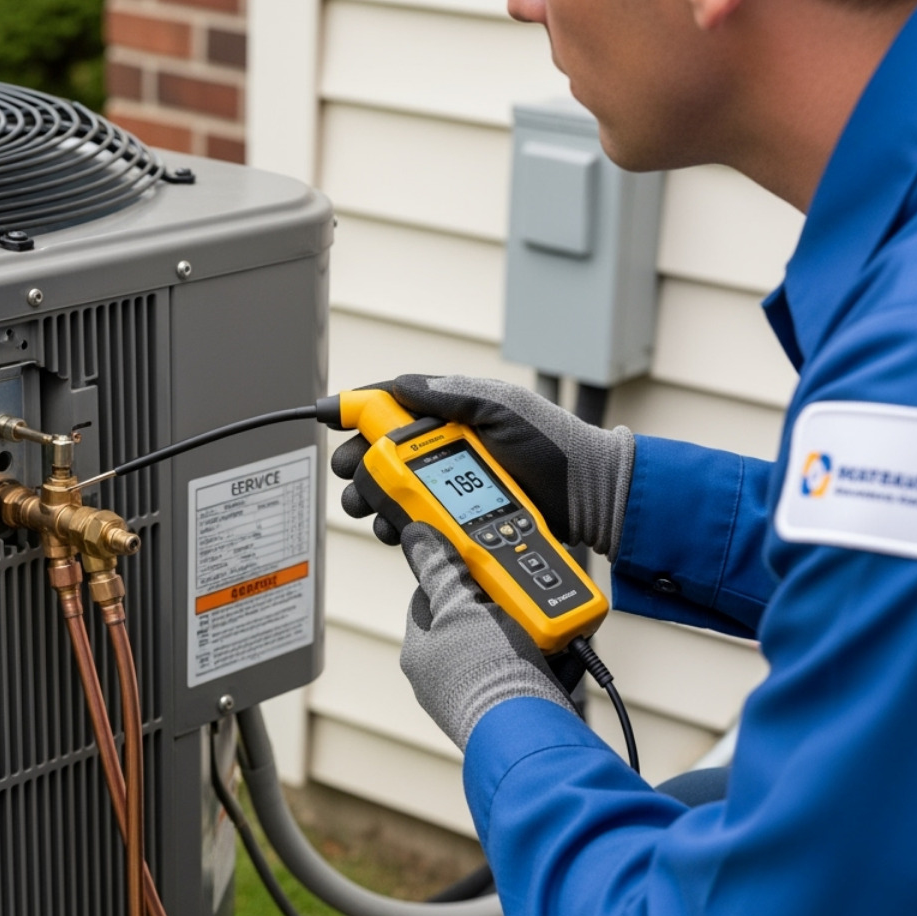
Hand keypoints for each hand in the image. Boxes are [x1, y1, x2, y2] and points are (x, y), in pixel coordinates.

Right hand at [331, 375, 635, 556]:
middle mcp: (445, 449)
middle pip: (381, 456)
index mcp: (451, 414)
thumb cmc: (553, 444)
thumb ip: (452, 394)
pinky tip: (394, 530)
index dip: (357, 412)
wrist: (588, 496)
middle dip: (357, 465)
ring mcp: (450, 488)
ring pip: (392, 493)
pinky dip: (398, 526)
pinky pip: (417, 524)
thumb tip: (402, 384)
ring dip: (372, 500)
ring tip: (368, 508)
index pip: (392, 408)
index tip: (328, 417)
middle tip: (350, 477)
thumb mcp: (502, 407)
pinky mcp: (459, 522)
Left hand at [399, 523, 578, 750]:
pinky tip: (558, 645)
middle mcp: (444, 677)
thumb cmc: (485, 673)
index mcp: (419, 653)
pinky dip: (544, 654)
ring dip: (525, 627)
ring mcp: (478, 694)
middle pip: (469, 620)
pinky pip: (528, 668)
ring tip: (541, 617)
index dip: (449, 574)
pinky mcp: (512, 706)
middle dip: (496, 602)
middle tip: (517, 589)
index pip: (426, 599)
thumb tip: (416, 537)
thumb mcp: (459, 606)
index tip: (473, 561)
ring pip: (502, 644)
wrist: (530, 732)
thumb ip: (440, 569)